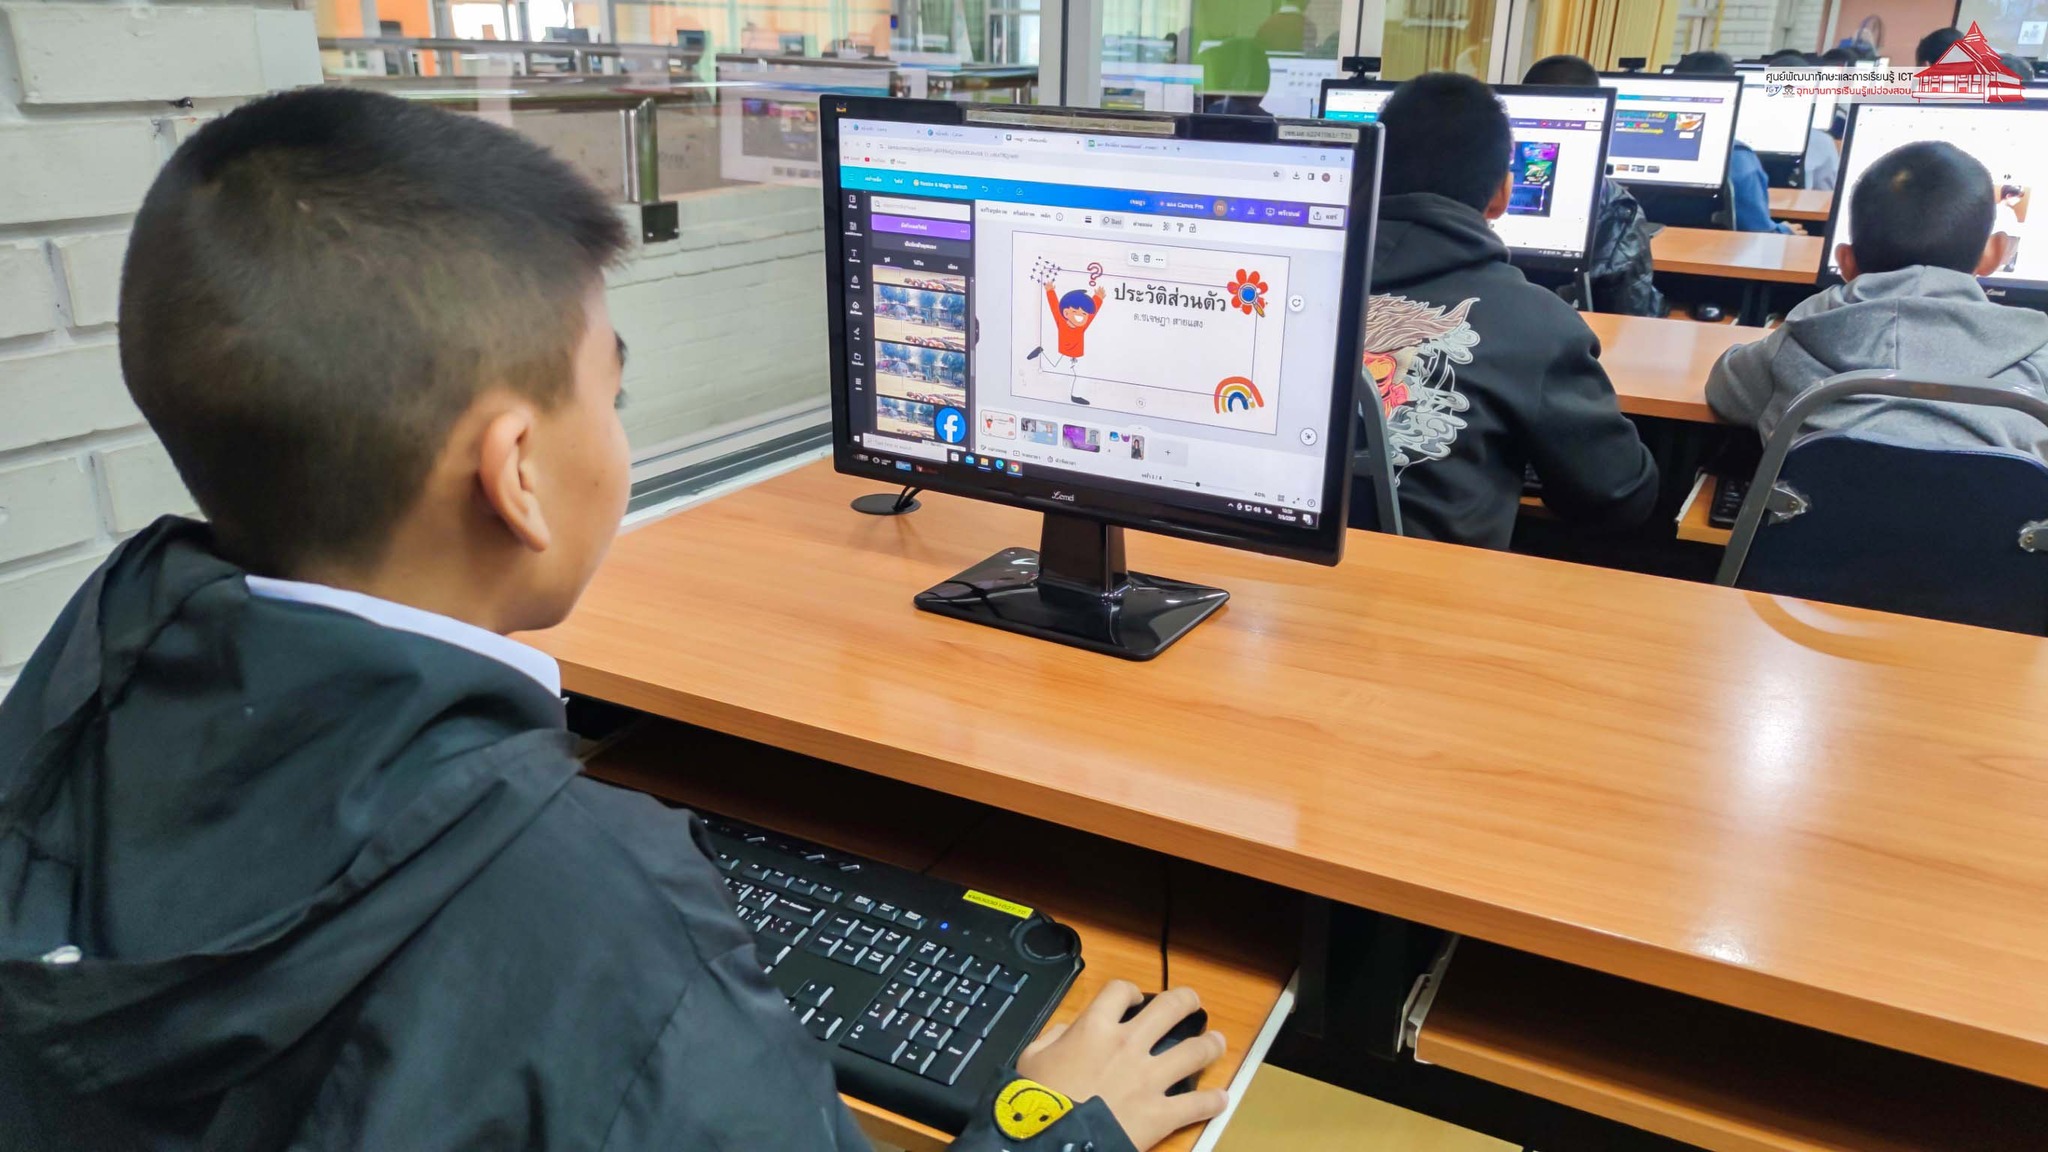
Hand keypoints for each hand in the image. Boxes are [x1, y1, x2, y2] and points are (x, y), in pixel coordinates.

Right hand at [1014, 982, 1228, 1149]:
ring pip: (1194, 1051)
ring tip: (1218, 1042)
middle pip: (1169, 1009)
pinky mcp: (1162, 1112)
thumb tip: (1071, 1031)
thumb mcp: (1032, 1058)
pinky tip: (1222, 1099)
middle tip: (1193, 1003)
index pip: (1120, 991)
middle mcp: (1129, 1044)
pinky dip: (1213, 1102)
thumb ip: (1054, 1037)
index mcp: (1095, 1027)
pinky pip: (1196, 1104)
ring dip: (1210, 1045)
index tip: (1134, 999)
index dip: (1130, 991)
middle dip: (1186, 1001)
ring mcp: (1150, 1078)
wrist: (1053, 1142)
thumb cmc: (1037, 1100)